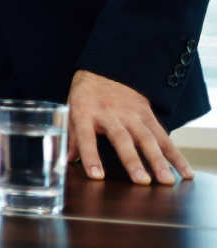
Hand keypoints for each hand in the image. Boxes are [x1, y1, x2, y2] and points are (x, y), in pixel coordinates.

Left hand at [67, 69, 192, 184]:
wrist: (106, 68)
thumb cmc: (86, 95)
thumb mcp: (72, 109)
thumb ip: (71, 135)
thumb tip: (65, 160)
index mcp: (85, 111)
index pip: (85, 135)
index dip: (90, 155)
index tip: (96, 176)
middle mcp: (109, 112)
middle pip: (121, 138)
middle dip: (131, 160)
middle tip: (141, 181)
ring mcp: (130, 113)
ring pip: (146, 137)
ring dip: (157, 160)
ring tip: (165, 180)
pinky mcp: (147, 114)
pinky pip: (163, 136)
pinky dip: (175, 155)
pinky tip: (184, 172)